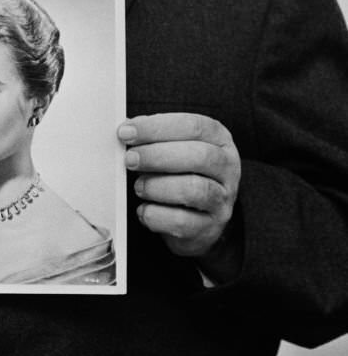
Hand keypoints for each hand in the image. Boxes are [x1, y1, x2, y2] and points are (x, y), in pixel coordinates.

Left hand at [118, 113, 240, 260]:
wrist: (199, 219)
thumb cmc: (181, 173)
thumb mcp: (174, 147)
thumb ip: (155, 136)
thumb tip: (127, 130)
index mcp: (219, 139)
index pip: (193, 126)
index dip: (157, 127)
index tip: (126, 132)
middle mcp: (227, 168)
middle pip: (198, 156)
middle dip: (157, 156)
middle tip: (130, 159)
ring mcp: (222, 200)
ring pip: (194, 189)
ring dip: (157, 186)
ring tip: (139, 186)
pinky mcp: (209, 228)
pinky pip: (182, 222)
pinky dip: (156, 215)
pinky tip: (144, 209)